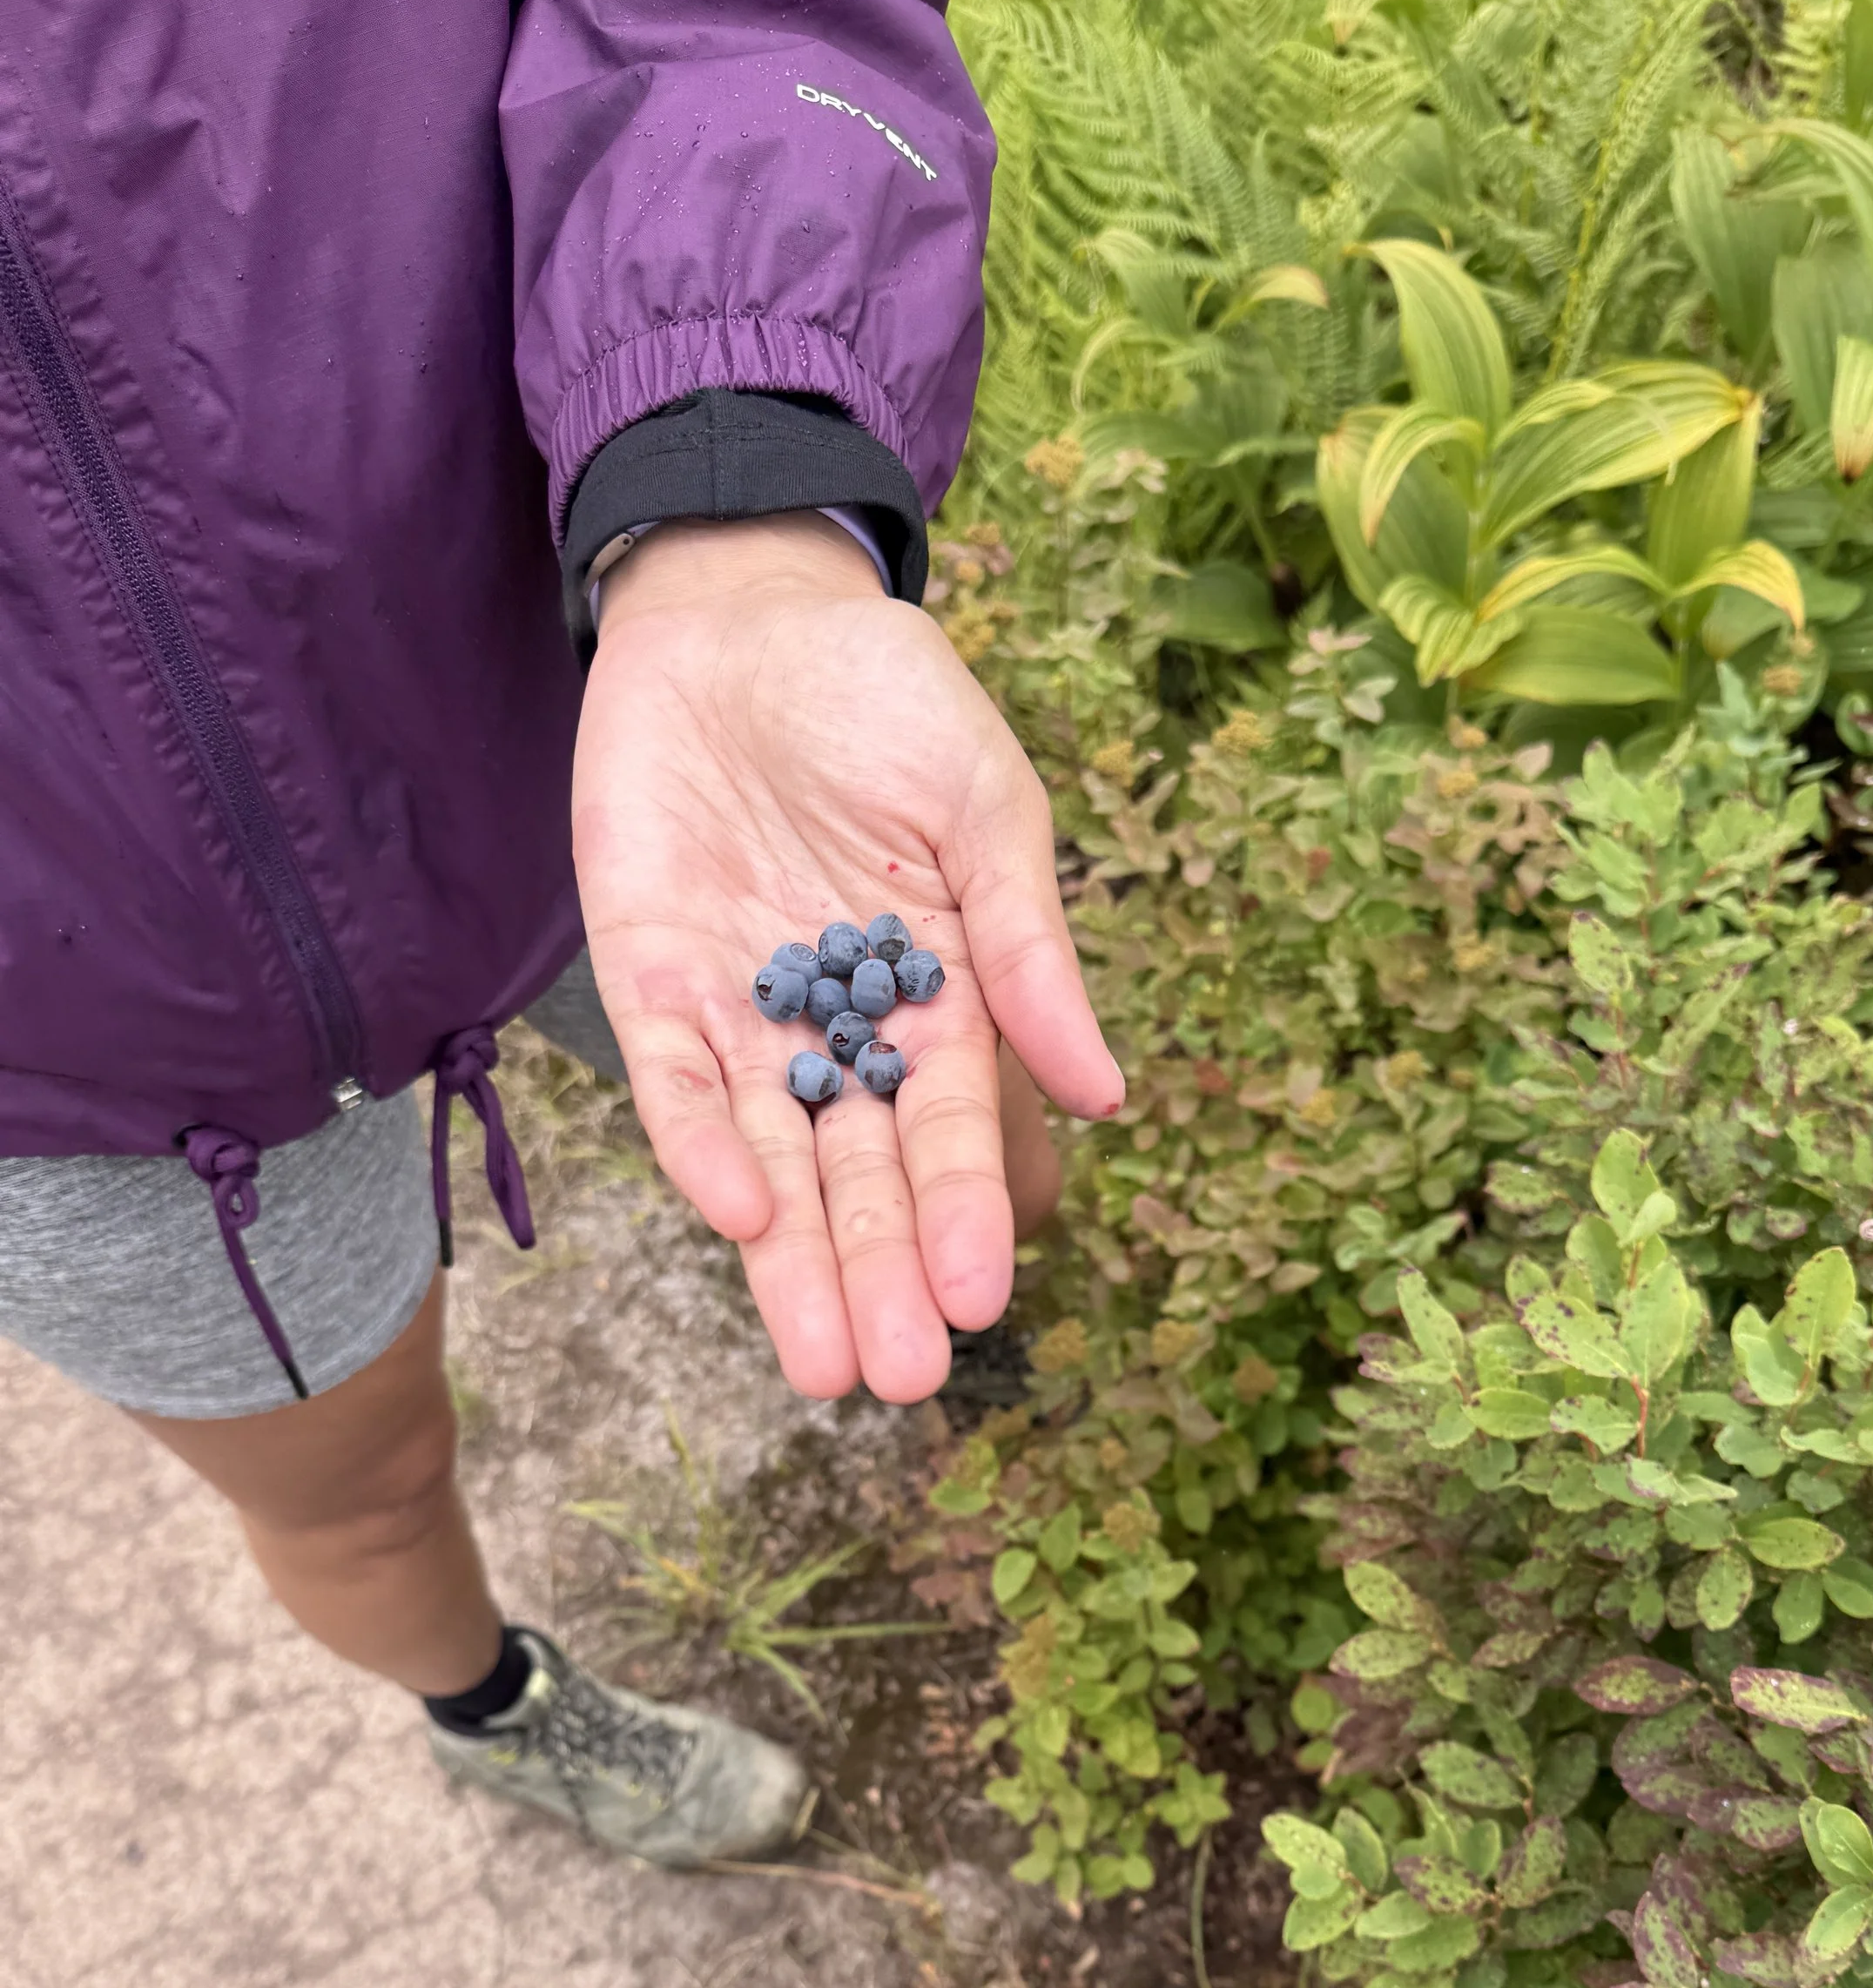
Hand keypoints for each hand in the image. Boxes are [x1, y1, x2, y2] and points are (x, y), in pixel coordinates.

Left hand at [571, 512, 1122, 1402]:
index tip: (984, 1299)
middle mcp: (839, 1032)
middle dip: (879, 1276)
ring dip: (792, 1266)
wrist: (741, 609)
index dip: (966, 1213)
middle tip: (899, 1378)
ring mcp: (742, 1014)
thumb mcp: (985, 808)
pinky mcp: (649, 981)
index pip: (953, 1132)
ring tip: (824, 1365)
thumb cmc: (887, 698)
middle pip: (860, 1179)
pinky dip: (701, 1145)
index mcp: (938, 1000)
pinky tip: (736, 1216)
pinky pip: (673, 1083)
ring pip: (770, 1165)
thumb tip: (1107, 1096)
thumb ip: (1027, 951)